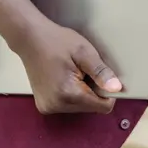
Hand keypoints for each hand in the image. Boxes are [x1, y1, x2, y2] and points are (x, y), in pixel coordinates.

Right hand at [7, 19, 122, 114]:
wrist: (30, 39)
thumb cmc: (57, 42)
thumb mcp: (85, 53)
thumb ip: (101, 72)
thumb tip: (117, 88)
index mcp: (67, 94)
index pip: (102, 107)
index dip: (109, 93)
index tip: (104, 78)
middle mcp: (56, 105)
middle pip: (91, 107)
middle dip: (94, 92)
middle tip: (85, 72)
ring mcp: (47, 107)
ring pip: (81, 107)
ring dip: (84, 93)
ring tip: (74, 73)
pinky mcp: (44, 105)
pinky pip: (69, 105)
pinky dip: (73, 94)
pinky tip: (66, 79)